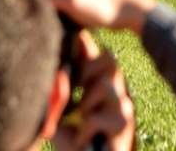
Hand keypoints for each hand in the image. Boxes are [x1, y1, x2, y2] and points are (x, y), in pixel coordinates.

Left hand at [54, 32, 134, 150]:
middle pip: (109, 57)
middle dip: (87, 69)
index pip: (97, 53)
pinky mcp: (124, 123)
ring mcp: (123, 106)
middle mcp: (118, 90)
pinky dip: (83, 131)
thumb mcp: (62, 112)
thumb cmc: (76, 140)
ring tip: (80, 119)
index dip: (85, 42)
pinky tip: (83, 140)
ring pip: (104, 84)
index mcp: (102, 83)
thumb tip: (50, 70)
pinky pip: (96, 116)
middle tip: (76, 89)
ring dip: (85, 104)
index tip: (74, 35)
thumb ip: (59, 91)